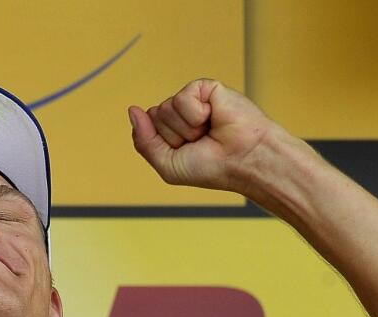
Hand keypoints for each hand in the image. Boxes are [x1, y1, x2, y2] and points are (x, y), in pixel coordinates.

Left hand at [128, 79, 278, 193]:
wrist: (244, 160)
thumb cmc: (211, 167)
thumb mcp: (167, 164)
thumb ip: (144, 141)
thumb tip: (132, 110)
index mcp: (170, 132)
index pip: (145, 128)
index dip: (163, 144)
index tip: (187, 152)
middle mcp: (180, 114)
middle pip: (154, 116)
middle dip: (175, 135)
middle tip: (201, 142)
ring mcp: (193, 100)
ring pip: (166, 107)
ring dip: (187, 127)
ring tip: (209, 131)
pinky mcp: (206, 88)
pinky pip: (182, 97)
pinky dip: (196, 114)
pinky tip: (214, 117)